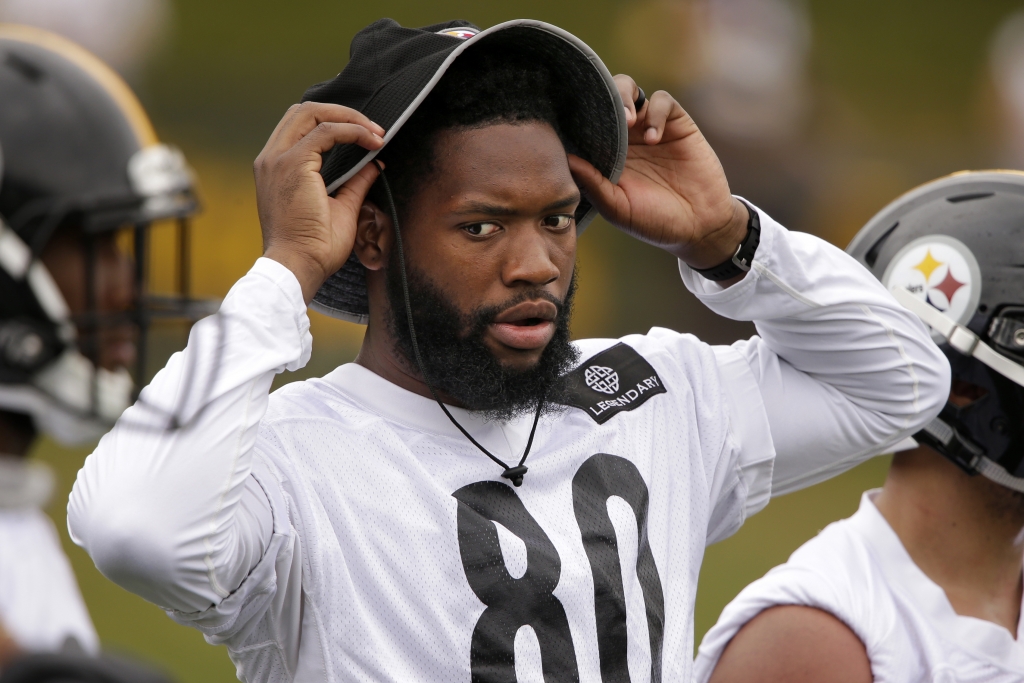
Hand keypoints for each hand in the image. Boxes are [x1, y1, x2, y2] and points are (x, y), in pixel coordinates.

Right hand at [254, 102, 384, 302]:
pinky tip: (372, 141)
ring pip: (312, 113)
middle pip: (303, 111)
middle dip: (342, 112)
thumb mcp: (341, 207)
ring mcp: (278, 160)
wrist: (299, 267)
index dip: (334, 122)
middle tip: (374, 128)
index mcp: (276, 168)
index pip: (300, 127)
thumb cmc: (314, 248)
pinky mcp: (293, 164)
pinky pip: (326, 131)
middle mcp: (271, 159)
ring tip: (376, 133)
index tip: (366, 136)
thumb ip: (354, 182)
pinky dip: (352, 131)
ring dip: (349, 118)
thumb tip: (374, 164)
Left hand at [568, 75, 748, 271]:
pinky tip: (655, 138)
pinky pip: (662, 101)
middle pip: (604, 100)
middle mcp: (624, 137)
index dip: (576, 119)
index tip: (571, 124)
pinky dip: (656, 112)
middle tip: (603, 119)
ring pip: (629, 90)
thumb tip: (567, 159)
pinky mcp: (677, 124)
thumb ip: (593, 184)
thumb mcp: (617, 207)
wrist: (699, 226)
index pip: (584, 125)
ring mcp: (649, 127)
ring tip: (628, 123)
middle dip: (599, 101)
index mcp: (605, 155)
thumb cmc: (653, 220)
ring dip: (623, 98)